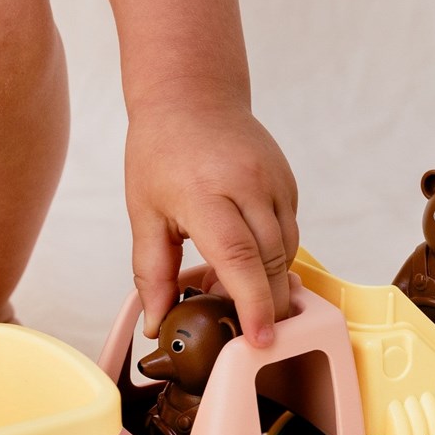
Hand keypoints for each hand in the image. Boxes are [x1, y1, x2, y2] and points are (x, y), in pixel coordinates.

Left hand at [123, 100, 298, 344]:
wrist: (193, 95)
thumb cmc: (162, 151)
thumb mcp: (144, 211)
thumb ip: (152, 273)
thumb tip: (156, 323)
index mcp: (206, 194)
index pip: (239, 259)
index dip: (253, 304)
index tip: (259, 340)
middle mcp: (248, 186)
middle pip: (272, 262)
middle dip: (268, 305)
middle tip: (253, 332)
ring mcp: (274, 183)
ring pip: (287, 252)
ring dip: (270, 281)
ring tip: (239, 289)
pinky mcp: (288, 184)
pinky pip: (290, 233)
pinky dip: (274, 256)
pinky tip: (249, 257)